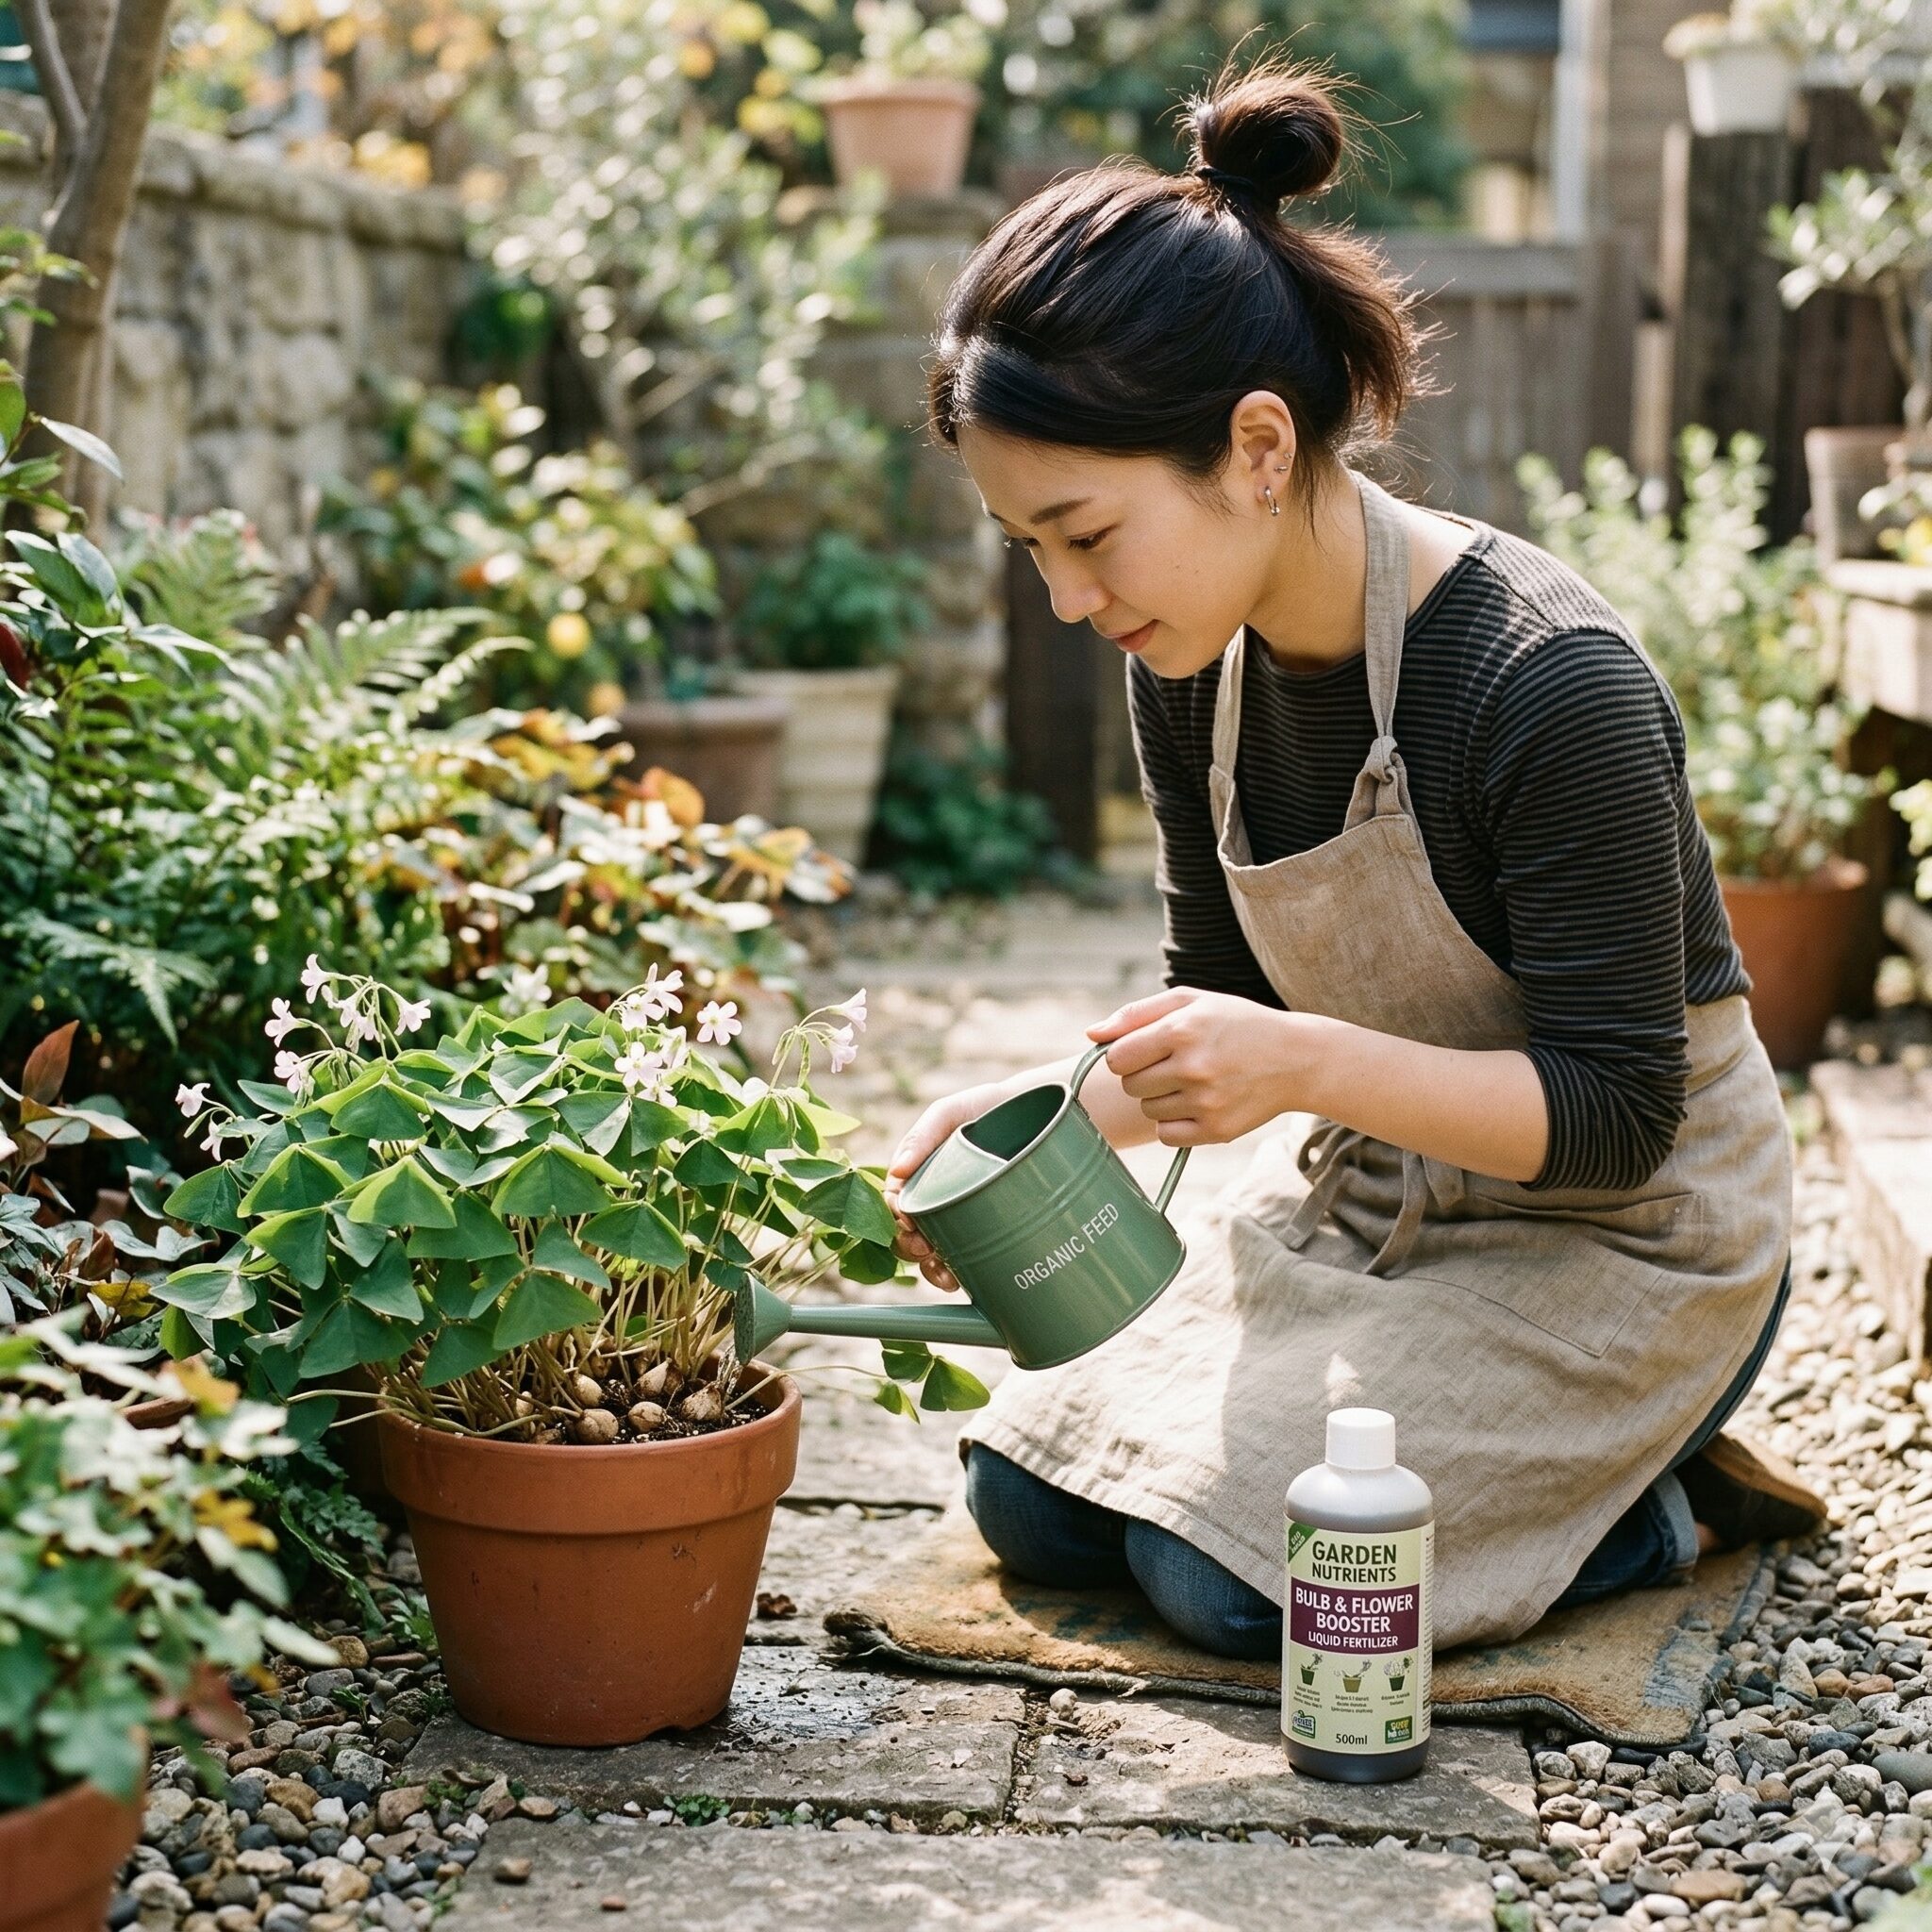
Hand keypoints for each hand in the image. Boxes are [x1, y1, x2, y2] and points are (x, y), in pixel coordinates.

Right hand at [885, 1078, 1017, 1290]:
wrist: (1038, 1113)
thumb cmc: (986, 1108)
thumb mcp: (951, 1113)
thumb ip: (923, 1135)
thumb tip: (897, 1170)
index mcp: (918, 1173)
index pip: (894, 1201)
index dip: (893, 1216)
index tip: (907, 1221)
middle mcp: (934, 1198)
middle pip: (907, 1232)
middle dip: (909, 1247)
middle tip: (923, 1248)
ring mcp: (959, 1215)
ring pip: (932, 1252)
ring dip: (931, 1269)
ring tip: (946, 1276)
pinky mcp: (985, 1229)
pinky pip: (964, 1258)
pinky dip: (958, 1273)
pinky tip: (963, 1280)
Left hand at [1088, 987, 1319, 1145]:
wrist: (1295, 1059)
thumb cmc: (1235, 1024)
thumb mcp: (1191, 1002)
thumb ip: (1135, 1014)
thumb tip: (1090, 1034)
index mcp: (1182, 1030)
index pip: (1116, 1057)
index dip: (1125, 1055)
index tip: (1144, 1050)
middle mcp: (1193, 1067)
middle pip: (1129, 1085)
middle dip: (1143, 1075)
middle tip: (1174, 1064)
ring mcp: (1205, 1102)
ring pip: (1148, 1109)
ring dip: (1160, 1098)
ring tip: (1193, 1081)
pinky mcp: (1216, 1130)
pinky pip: (1166, 1135)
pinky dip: (1174, 1123)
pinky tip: (1198, 1104)